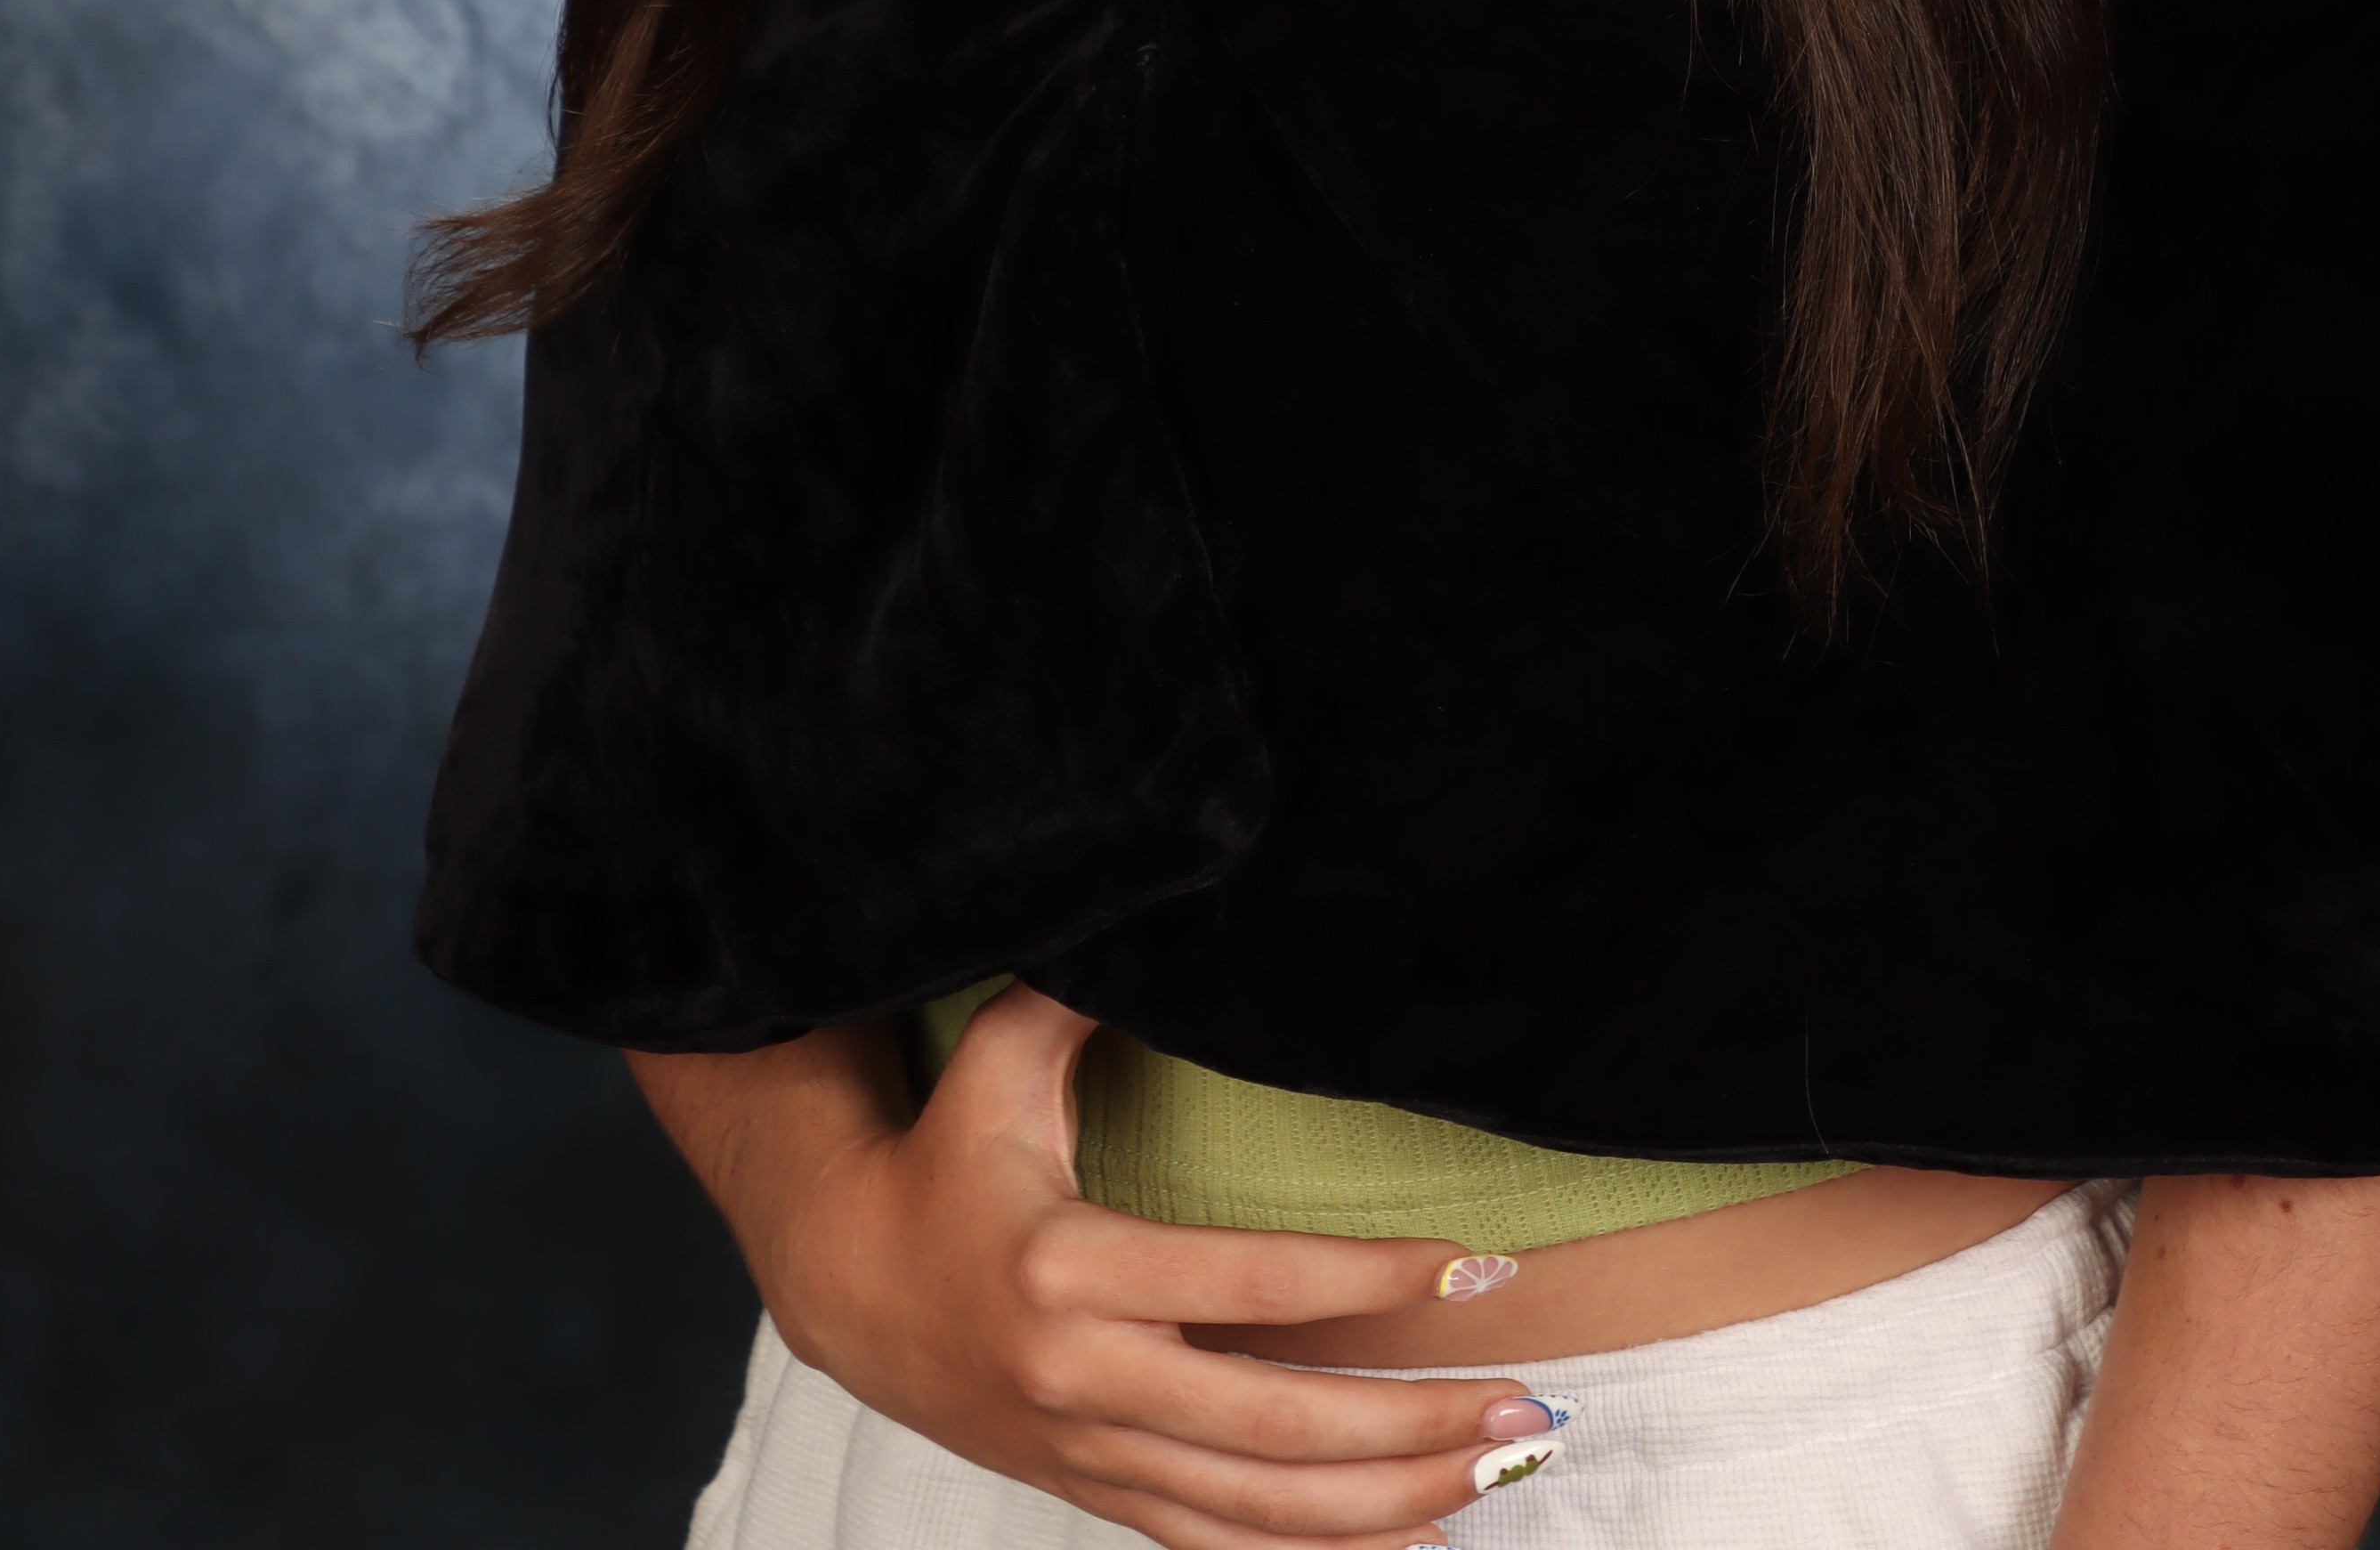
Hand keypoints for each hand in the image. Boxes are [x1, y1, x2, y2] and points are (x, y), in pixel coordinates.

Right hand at [629, 981, 1558, 1549]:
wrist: (849, 1286)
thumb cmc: (945, 1156)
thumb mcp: (998, 1064)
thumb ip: (1081, 995)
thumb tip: (1179, 895)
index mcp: (1071, 1268)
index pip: (1253, 1286)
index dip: (1372, 1279)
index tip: (1476, 1263)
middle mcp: (1086, 1378)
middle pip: (1280, 1425)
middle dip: (1416, 1420)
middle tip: (1529, 1397)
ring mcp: (1094, 1451)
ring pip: (1266, 1506)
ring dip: (1397, 1499)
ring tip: (1506, 1467)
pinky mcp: (1099, 1491)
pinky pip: (1225, 1544)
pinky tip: (1421, 1540)